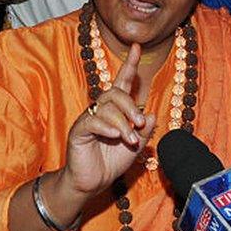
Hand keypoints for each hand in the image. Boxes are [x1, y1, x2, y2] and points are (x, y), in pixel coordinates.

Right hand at [60, 43, 156, 195]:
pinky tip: (115, 135)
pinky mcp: (79, 131)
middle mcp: (100, 110)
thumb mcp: (135, 147)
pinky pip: (93, 121)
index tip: (137, 47)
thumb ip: (144, 131)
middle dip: (130, 105)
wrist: (91, 182)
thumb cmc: (111, 162)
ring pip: (107, 108)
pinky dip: (107, 127)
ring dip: (123, 122)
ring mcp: (88, 119)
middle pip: (115, 93)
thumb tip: (151, 113)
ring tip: (130, 139)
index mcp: (114, 110)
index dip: (129, 65)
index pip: (122, 83)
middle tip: (140, 123)